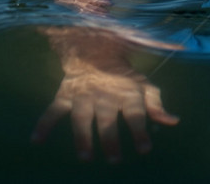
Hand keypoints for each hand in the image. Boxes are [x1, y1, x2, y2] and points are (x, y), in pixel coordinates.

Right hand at [32, 61, 178, 162]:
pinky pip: (53, 110)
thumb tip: (173, 121)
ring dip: (82, 137)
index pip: (136, 113)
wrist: (95, 49)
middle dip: (111, 139)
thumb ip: (156, 104)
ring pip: (81, 118)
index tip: (144, 149)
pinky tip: (36, 140)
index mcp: (127, 92)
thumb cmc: (124, 75)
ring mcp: (83, 95)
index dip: (140, 131)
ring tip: (85, 157)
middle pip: (107, 119)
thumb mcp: (144, 85)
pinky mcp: (65, 95)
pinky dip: (44, 123)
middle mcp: (105, 95)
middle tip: (115, 160)